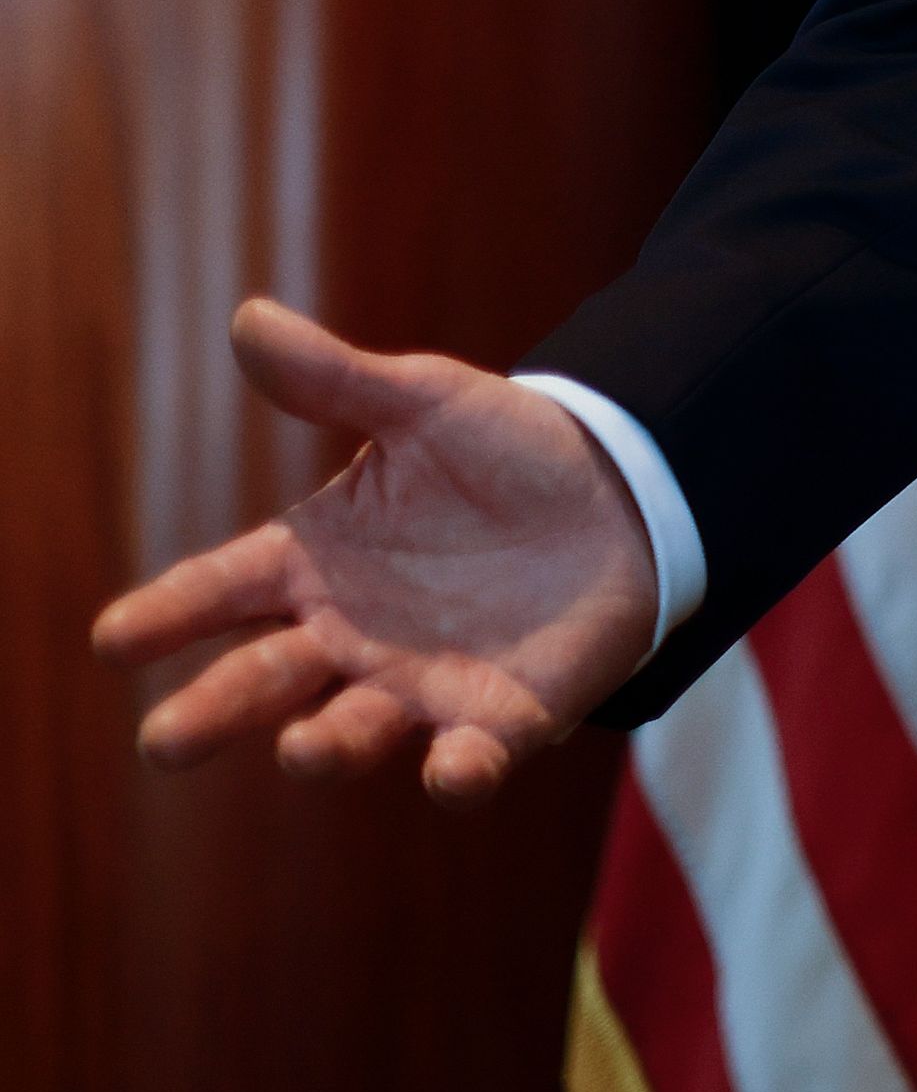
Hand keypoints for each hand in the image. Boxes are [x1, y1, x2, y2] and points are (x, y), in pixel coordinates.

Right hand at [91, 301, 662, 805]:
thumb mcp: (423, 401)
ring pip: (354, 728)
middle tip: (165, 743)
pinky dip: (459, 772)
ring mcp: (422, 681)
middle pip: (263, 680)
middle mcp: (349, 635)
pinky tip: (451, 772)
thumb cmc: (504, 449)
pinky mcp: (505, 713)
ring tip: (300, 750)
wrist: (625, 490)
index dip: (167, 613)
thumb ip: (336, 379)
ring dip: (326, 745)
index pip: (218, 590)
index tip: (115, 639)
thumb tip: (251, 319)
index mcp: (313, 562)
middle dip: (215, 711)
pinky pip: (474, 756)